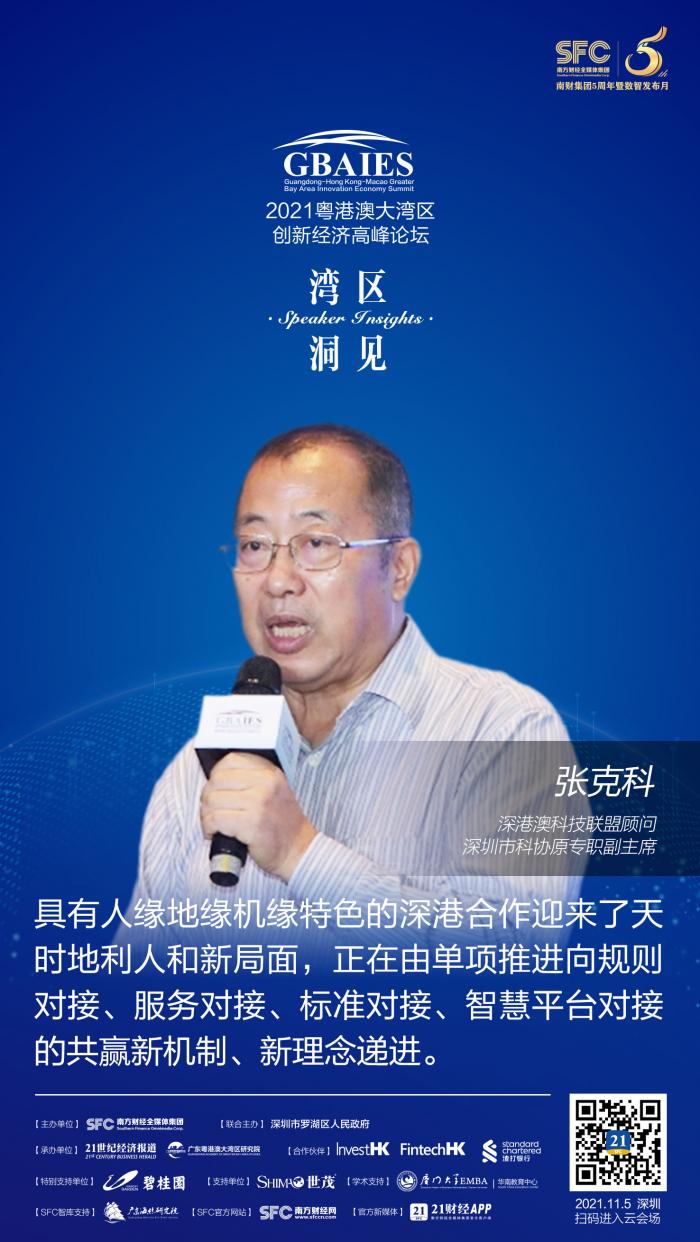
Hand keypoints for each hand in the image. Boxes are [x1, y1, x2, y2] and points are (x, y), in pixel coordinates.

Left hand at [200, 753, 316, 881]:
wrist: (297, 850)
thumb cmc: (281, 823)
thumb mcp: (273, 791)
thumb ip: (250, 779)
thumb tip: (215, 778)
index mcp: (270, 772)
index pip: (231, 760)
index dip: (216, 773)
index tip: (215, 787)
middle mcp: (266, 784)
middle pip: (217, 781)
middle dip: (207, 798)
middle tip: (211, 811)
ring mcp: (259, 803)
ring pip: (212, 800)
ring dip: (206, 815)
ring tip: (213, 824)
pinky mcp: (251, 824)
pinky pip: (215, 819)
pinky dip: (209, 828)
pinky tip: (215, 833)